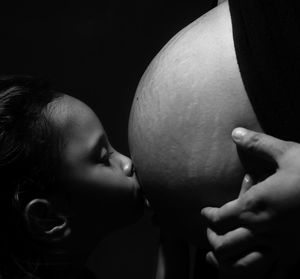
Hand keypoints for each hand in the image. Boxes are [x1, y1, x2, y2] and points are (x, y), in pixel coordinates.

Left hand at [201, 128, 299, 277]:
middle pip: (224, 245)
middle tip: (211, 231)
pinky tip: (256, 267)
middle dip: (213, 239)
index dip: (208, 216)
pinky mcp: (298, 254)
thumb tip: (235, 132)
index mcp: (255, 205)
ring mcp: (281, 246)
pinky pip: (274, 274)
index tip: (204, 213)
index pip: (219, 217)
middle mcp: (263, 230)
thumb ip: (257, 144)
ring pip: (244, 266)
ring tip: (223, 255)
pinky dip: (259, 274)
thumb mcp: (287, 154)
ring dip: (229, 261)